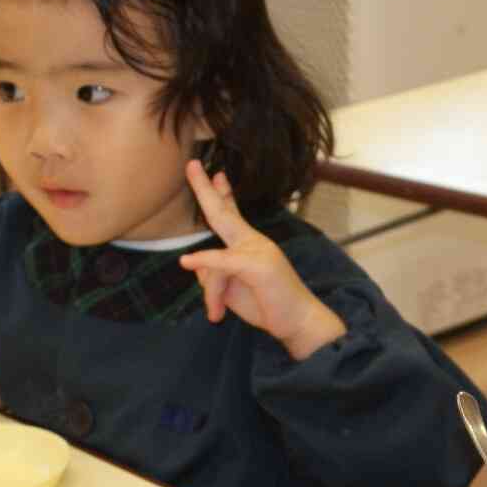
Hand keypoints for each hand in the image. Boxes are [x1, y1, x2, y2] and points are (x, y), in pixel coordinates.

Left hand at [178, 161, 345, 360]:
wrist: (300, 322)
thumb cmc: (270, 306)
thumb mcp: (234, 291)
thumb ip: (215, 275)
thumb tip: (194, 265)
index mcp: (250, 245)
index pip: (233, 214)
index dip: (222, 193)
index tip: (215, 174)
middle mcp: (254, 242)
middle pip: (222, 212)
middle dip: (204, 189)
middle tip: (192, 164)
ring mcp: (257, 251)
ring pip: (214, 262)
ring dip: (212, 294)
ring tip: (217, 315)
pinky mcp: (256, 265)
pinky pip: (221, 261)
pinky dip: (203, 261)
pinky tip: (187, 261)